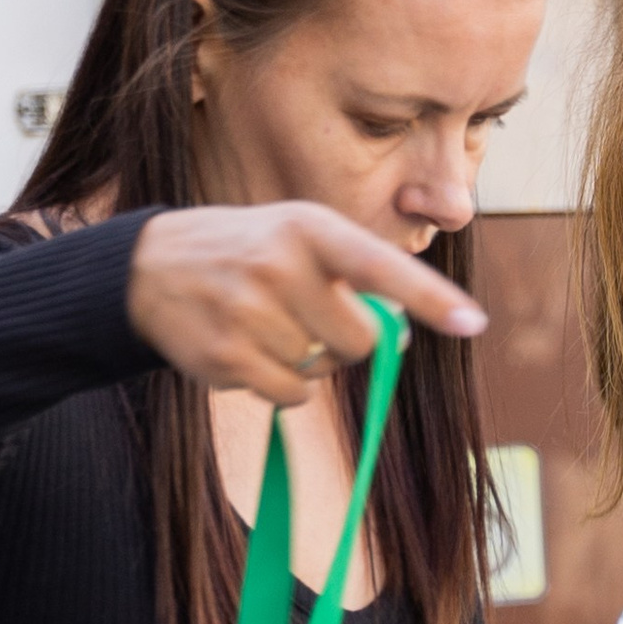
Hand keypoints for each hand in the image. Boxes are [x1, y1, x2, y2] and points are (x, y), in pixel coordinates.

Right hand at [126, 201, 484, 404]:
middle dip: (347, 340)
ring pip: (322, 370)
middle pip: (360, 339)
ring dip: (307, 361)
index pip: (379, 266)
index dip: (430, 298)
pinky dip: (283, 386)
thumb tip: (403, 334)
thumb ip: (354, 276)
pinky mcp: (226, 357)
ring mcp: (249, 313)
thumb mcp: (299, 238)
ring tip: (266, 325)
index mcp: (307, 228)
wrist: (150, 268)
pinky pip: (291, 395)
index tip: (472, 323)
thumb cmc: (249, 254)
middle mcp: (278, 265)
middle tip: (309, 317)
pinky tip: (252, 352)